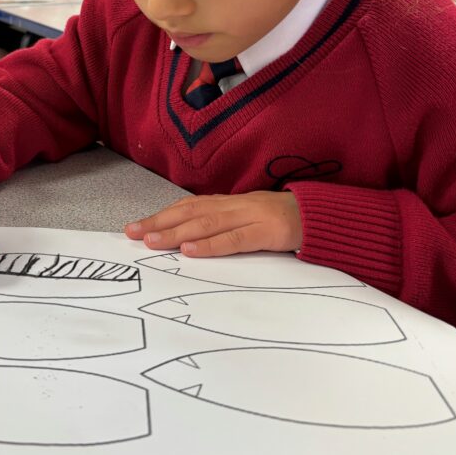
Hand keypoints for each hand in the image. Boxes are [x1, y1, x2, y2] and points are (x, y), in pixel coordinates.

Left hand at [124, 191, 302, 256]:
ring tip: (151, 242)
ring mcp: (251, 216)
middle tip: (131, 233)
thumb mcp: (249, 221)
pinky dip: (211, 245)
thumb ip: (224, 227)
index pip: (188, 206)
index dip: (161, 215)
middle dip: (158, 223)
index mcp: (230, 203)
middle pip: (190, 212)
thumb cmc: (284, 222)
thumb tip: (190, 240)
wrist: (324, 217)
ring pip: (206, 223)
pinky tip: (190, 251)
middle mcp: (235, 205)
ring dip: (176, 233)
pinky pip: (235, 239)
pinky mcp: (267, 232)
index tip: (136, 226)